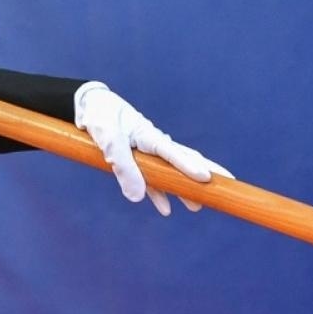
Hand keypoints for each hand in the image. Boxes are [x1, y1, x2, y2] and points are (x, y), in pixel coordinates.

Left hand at [73, 81, 230, 215]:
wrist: (88, 105)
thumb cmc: (101, 118)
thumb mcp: (109, 141)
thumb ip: (123, 168)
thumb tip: (136, 197)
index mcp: (149, 135)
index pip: (173, 152)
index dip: (189, 166)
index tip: (206, 178)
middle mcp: (153, 144)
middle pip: (183, 160)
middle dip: (203, 174)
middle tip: (224, 187)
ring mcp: (146, 152)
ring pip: (170, 173)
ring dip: (182, 189)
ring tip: (197, 206)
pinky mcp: (135, 160)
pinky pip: (151, 179)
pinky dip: (157, 193)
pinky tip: (165, 208)